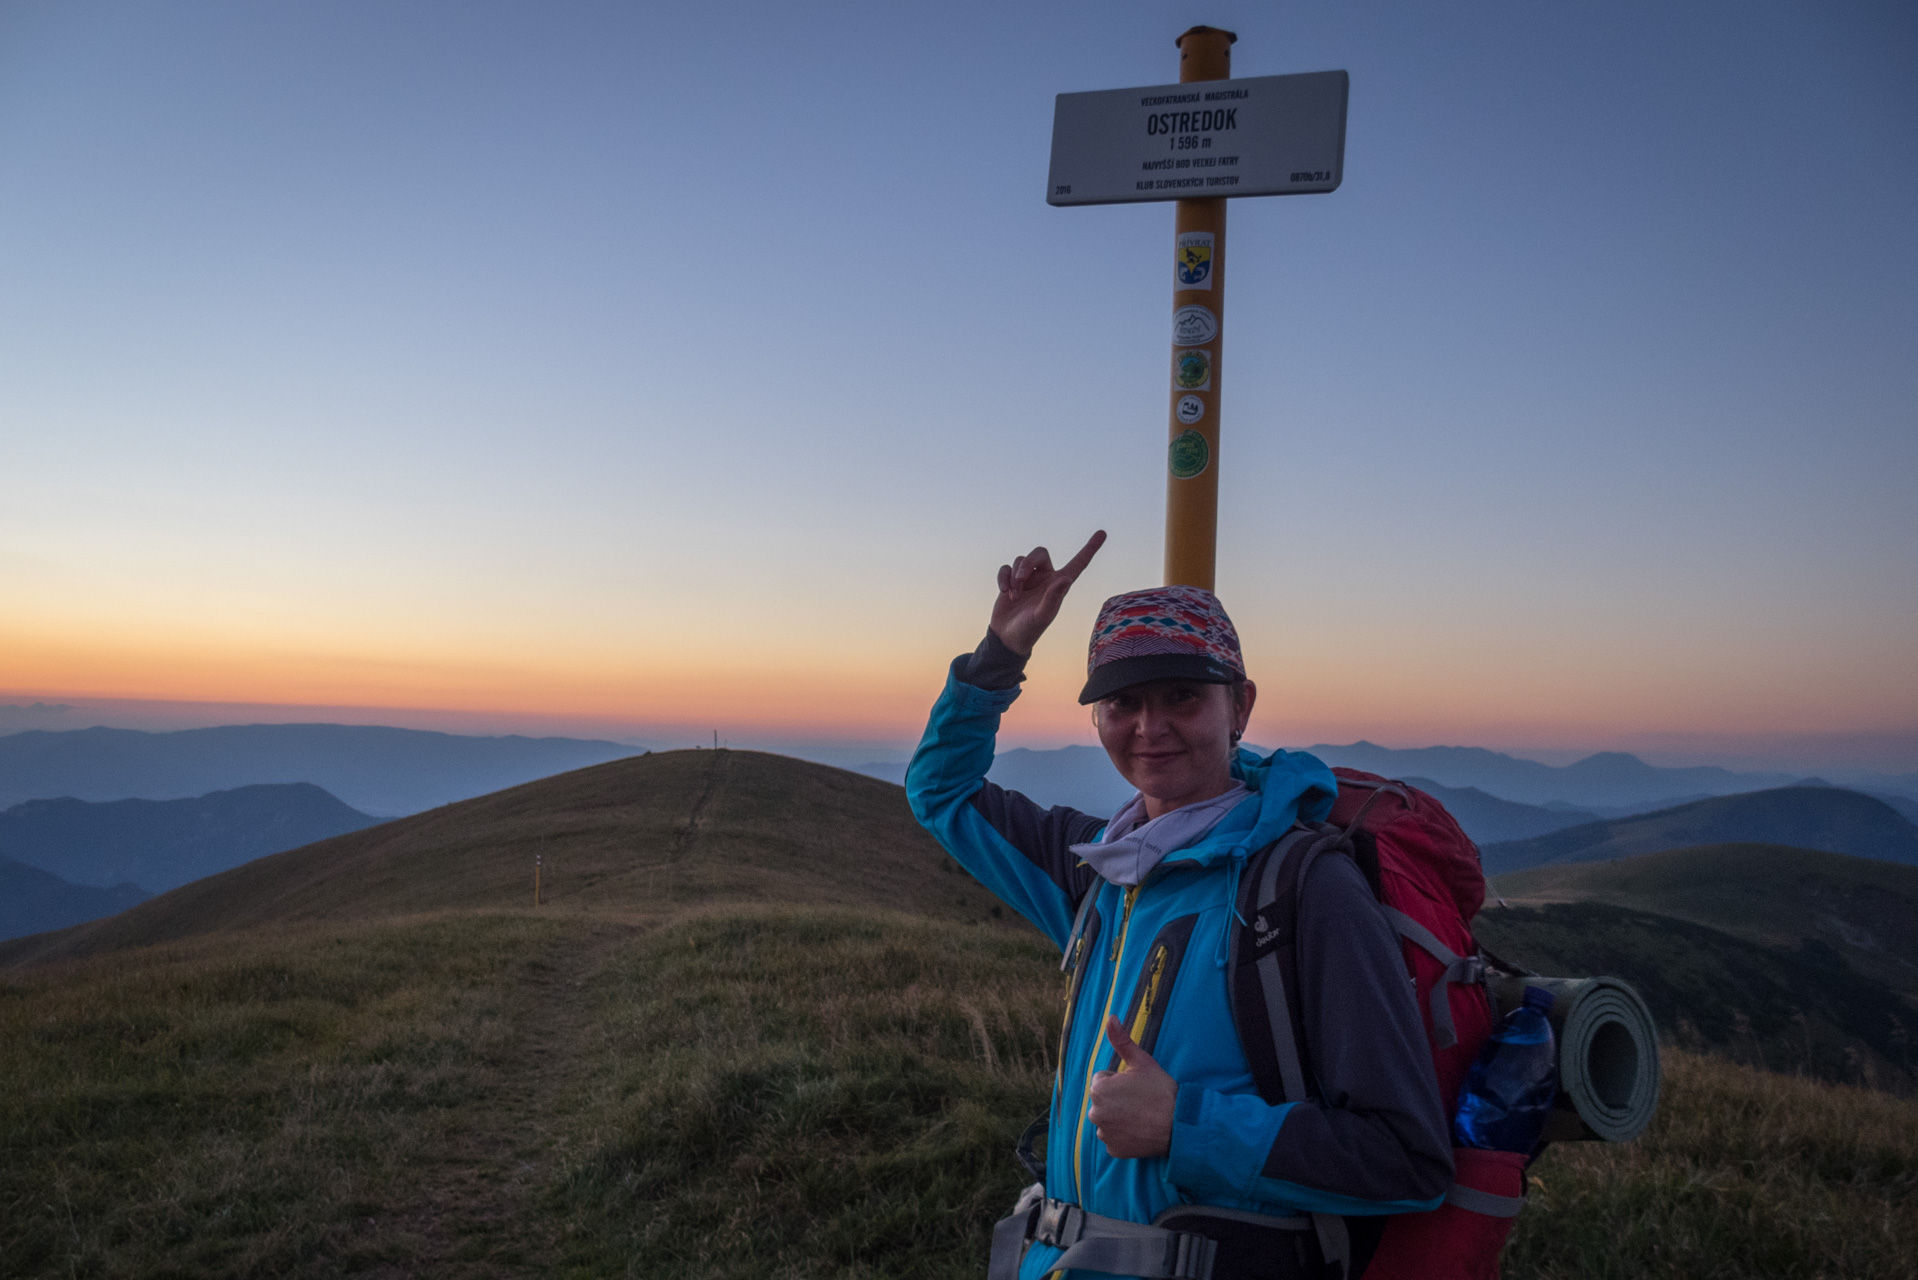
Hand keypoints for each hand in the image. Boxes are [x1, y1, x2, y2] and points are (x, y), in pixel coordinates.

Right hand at [990, 530, 1105, 654]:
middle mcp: (1045, 578)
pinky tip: (1004, 592)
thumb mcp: (1043, 616)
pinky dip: (1003, 578)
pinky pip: (1006, 568)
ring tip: (1014, 596)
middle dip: (1027, 564)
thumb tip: (1066, 579)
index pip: (1078, 563)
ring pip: (1020, 560)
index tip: (1103, 533)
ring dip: (1014, 577)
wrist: (1007, 637)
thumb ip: (1053, 598)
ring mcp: (1028, 579)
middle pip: (1038, 553)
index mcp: (1059, 584)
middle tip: (1020, 579)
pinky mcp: (1010, 580)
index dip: (1090, 548)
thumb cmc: (1030, 630)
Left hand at [1087, 1015, 1176, 1159]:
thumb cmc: (1160, 1091)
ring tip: (1142, 1116)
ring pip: (1109, 1120)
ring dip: (1120, 1118)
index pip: (1104, 1080)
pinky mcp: (1114, 1150)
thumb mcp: (1142, 1061)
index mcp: (1098, 1089)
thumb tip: (1110, 1017)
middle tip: (1141, 1102)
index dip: (1121, 1081)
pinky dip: (1125, 1136)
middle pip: (1104, 1101)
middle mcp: (1095, 1113)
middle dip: (1118, 1099)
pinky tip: (1140, 1131)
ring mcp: (1104, 1134)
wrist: (1179, 1124)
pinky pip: (1115, 1139)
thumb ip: (1121, 1040)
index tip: (1137, 1087)